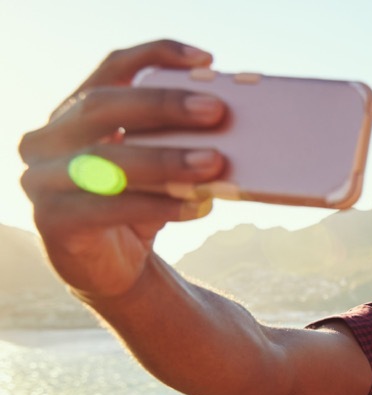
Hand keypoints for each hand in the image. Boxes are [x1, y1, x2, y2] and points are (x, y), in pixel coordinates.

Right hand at [18, 39, 227, 298]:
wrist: (113, 269)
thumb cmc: (139, 205)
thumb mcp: (158, 167)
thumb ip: (176, 140)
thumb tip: (235, 122)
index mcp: (73, 111)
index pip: (112, 68)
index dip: (155, 55)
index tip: (205, 60)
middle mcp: (48, 138)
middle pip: (103, 107)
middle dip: (162, 106)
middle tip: (216, 110)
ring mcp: (42, 179)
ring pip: (106, 160)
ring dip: (165, 160)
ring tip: (214, 162)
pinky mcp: (52, 221)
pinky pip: (108, 207)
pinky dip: (158, 205)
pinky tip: (198, 206)